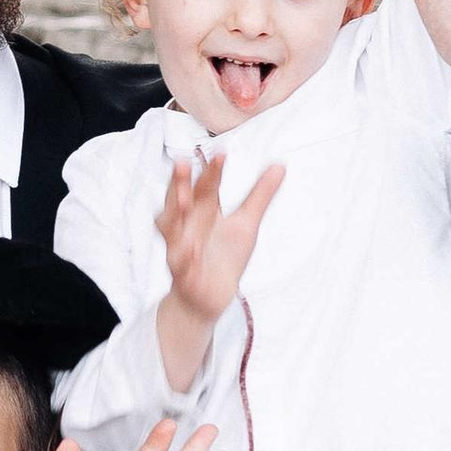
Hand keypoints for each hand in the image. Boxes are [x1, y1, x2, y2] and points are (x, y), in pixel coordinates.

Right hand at [155, 152, 282, 390]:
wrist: (208, 298)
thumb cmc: (223, 256)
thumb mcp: (246, 224)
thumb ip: (259, 195)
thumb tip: (279, 164)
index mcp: (203, 211)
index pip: (206, 186)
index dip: (212, 171)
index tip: (221, 152)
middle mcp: (188, 225)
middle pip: (182, 200)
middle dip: (180, 182)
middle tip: (182, 161)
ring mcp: (181, 247)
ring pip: (171, 228)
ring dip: (174, 213)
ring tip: (183, 199)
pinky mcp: (182, 273)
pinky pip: (179, 263)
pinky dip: (182, 256)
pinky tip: (189, 249)